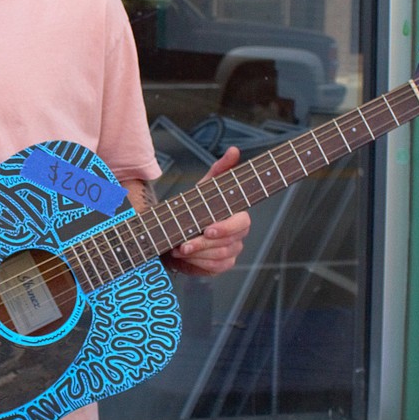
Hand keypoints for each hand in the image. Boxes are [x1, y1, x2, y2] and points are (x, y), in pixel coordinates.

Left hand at [165, 146, 250, 276]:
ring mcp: (230, 252)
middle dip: (202, 244)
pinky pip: (212, 269)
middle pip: (227, 244)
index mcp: (238, 216)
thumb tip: (234, 150)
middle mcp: (238, 236)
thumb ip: (220, 171)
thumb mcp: (204, 188)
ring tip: (177, 248)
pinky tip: (183, 258)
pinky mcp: (220, 266)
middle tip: (181, 243)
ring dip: (196, 254)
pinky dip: (196, 264)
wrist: (177, 230)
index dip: (226, 228)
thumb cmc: (194, 207)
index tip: (207, 229)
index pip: (242, 223)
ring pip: (218, 257)